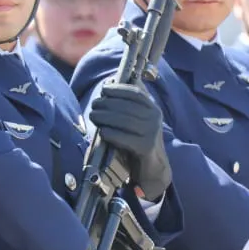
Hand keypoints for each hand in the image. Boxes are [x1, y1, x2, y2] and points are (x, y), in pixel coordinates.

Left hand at [88, 82, 171, 198]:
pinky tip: (102, 132)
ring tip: (93, 116)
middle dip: (107, 103)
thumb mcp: (138, 120)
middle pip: (127, 106)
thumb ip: (128, 103)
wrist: (152, 168)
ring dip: (105, 117)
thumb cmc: (139, 140)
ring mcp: (151, 133)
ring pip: (124, 120)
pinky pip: (124, 138)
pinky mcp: (145, 148)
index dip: (118, 89)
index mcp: (153, 108)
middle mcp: (155, 118)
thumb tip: (111, 82)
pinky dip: (111, 133)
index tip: (104, 89)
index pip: (136, 93)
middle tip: (93, 105)